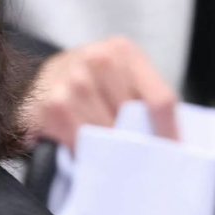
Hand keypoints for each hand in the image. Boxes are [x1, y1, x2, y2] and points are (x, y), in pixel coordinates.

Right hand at [19, 37, 178, 150]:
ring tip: (112, 156)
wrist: (38, 80)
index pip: (160, 100)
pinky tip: (87, 152)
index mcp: (123, 52)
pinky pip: (82, 143)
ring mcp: (73, 84)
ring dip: (113, 152)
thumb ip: (145, 98)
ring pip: (108, 135)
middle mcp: (97, 62)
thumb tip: (172, 141)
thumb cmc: (89, 82)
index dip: (170, 133)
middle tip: (143, 162)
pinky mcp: (52, 108)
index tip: (176, 154)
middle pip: (133, 122)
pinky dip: (87, 153)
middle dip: (139, 145)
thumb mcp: (120, 75)